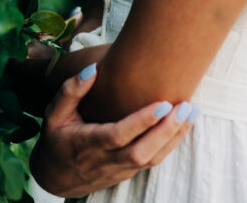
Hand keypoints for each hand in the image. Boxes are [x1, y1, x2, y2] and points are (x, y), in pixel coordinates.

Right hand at [30, 64, 197, 197]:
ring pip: (151, 160)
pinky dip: (170, 145)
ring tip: (192, 112)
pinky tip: (183, 125)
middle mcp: (104, 160)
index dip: (141, 123)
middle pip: (140, 152)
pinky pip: (152, 162)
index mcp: (86, 143)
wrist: (54, 178)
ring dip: (174, 138)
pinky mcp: (127, 173)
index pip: (117, 135)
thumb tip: (93, 69)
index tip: (162, 104)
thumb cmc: (56, 138)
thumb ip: (71, 90)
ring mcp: (118, 170)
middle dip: (166, 131)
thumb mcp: (54, 113)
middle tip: (186, 107)